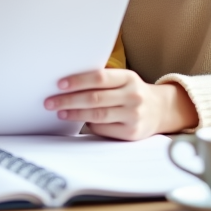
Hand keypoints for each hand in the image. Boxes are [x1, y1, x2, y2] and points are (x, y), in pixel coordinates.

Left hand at [45, 69, 197, 140]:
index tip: (60, 84)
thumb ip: (103, 80)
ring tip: (60, 112)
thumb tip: (68, 83)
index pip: (99, 77)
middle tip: (50, 102)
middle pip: (94, 98)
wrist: (160, 110)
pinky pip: (103, 129)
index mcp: (128, 78)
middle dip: (69, 100)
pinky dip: (89, 125)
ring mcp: (133, 115)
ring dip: (75, 114)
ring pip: (97, 115)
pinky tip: (79, 122)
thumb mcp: (124, 80)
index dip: (78, 80)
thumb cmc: (132, 92)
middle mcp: (132, 96)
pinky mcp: (131, 132)